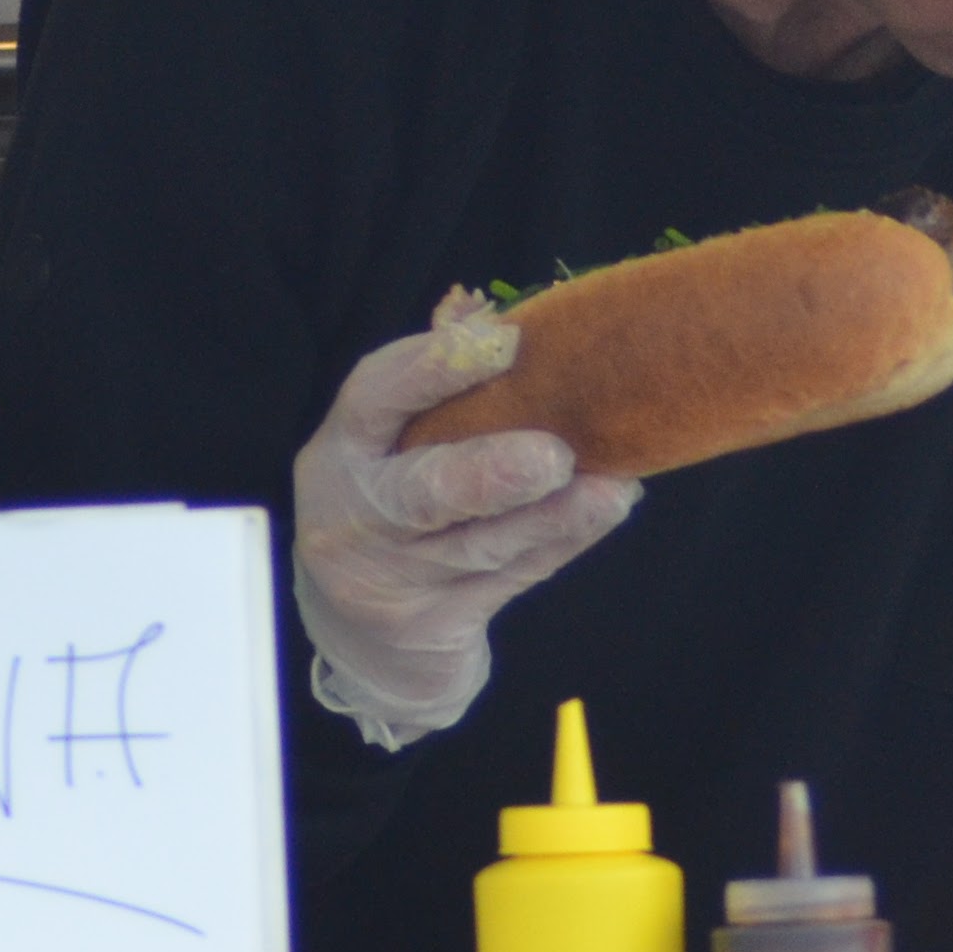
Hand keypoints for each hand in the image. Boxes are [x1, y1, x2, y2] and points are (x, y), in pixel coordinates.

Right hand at [290, 294, 643, 750]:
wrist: (362, 643)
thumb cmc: (390, 511)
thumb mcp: (386, 449)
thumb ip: (431, 386)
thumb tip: (478, 308)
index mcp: (342, 450)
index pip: (374, 398)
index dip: (435, 369)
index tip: (505, 342)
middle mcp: (355, 516)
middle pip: (422, 494)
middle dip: (489, 473)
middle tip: (554, 455)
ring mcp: (393, 581)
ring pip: (481, 547)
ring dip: (553, 518)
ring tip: (610, 491)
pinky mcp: (436, 628)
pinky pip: (511, 581)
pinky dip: (562, 544)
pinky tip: (605, 511)